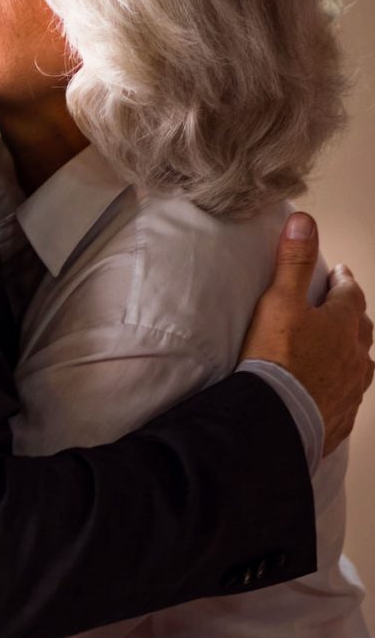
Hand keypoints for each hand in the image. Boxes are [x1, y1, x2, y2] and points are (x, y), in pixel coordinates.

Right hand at [241, 212, 373, 455]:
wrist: (276, 416)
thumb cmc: (277, 357)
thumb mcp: (279, 301)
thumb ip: (293, 261)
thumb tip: (304, 221)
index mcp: (344, 323)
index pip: (350, 293)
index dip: (342, 280)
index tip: (337, 273)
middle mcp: (356, 355)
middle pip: (360, 328)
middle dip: (350, 315)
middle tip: (337, 308)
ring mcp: (352, 388)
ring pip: (358, 364)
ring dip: (348, 353)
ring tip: (334, 351)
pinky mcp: (340, 417)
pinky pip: (346, 397)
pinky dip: (338, 387)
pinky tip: (327, 391)